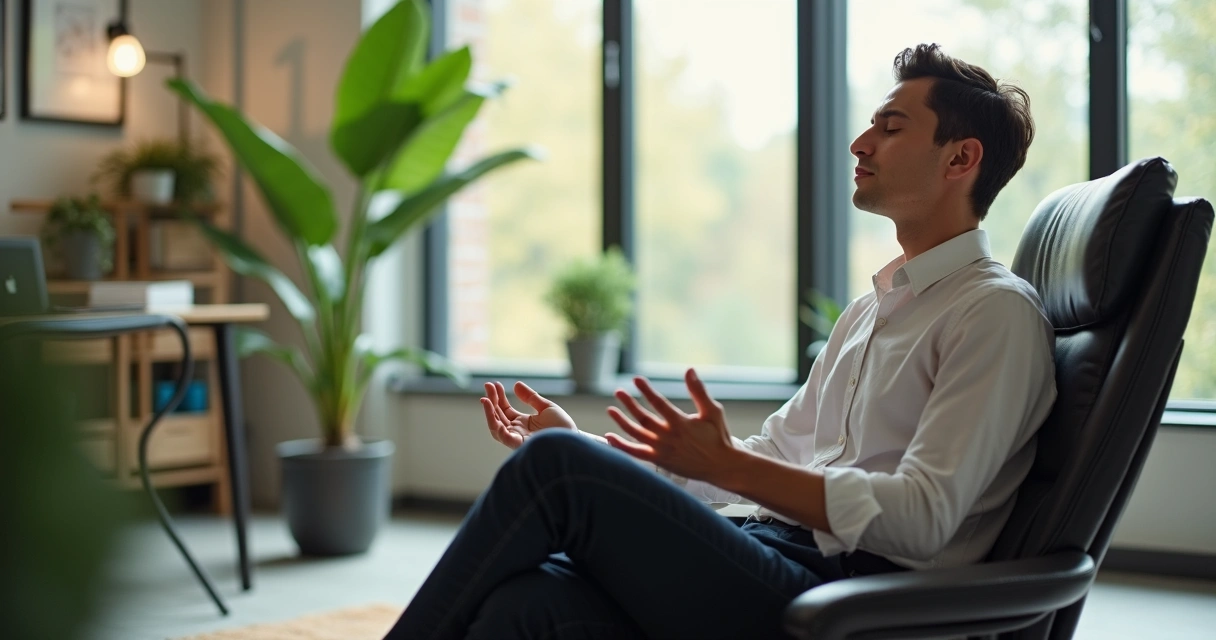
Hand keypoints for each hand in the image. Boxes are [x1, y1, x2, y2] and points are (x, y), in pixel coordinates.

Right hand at [480, 381, 576, 449]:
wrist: (572, 440)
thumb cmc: (562, 427)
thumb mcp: (545, 407)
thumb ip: (531, 397)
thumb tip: (516, 385)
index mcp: (522, 423)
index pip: (504, 409)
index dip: (498, 397)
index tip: (495, 384)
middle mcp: (517, 431)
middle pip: (498, 416)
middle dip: (491, 401)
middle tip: (487, 385)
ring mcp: (517, 438)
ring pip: (496, 427)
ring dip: (489, 414)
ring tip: (485, 399)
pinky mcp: (521, 445)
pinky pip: (505, 439)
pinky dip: (498, 429)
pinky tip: (494, 417)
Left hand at [604, 368, 735, 480]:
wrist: (721, 466)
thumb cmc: (718, 437)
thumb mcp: (712, 411)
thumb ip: (699, 391)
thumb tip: (689, 370)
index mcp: (681, 423)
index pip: (658, 403)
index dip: (646, 390)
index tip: (636, 379)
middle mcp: (668, 436)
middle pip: (643, 418)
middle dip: (629, 403)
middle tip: (618, 391)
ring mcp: (662, 450)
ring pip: (636, 434)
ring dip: (622, 422)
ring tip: (611, 410)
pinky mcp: (659, 461)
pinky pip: (635, 454)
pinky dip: (621, 446)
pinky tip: (609, 437)